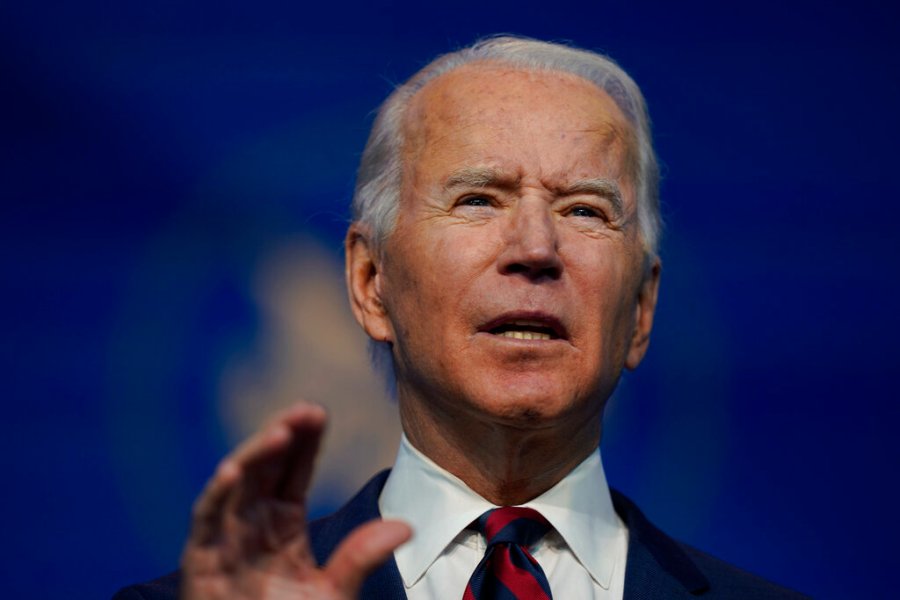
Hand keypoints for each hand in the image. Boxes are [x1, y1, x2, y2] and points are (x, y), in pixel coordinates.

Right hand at [180, 403, 410, 598]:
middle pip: (265, 466)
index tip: (320, 413)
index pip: (294, 469)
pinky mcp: (200, 558)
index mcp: (283, 522)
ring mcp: (225, 536)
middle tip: (307, 410)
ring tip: (280, 432)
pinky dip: (215, 493)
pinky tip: (232, 470)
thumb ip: (361, 557)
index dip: (305, 441)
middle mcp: (252, 521)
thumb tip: (405, 527)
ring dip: (255, 454)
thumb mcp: (333, 592)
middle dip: (283, 434)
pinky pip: (205, 519)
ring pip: (236, 482)